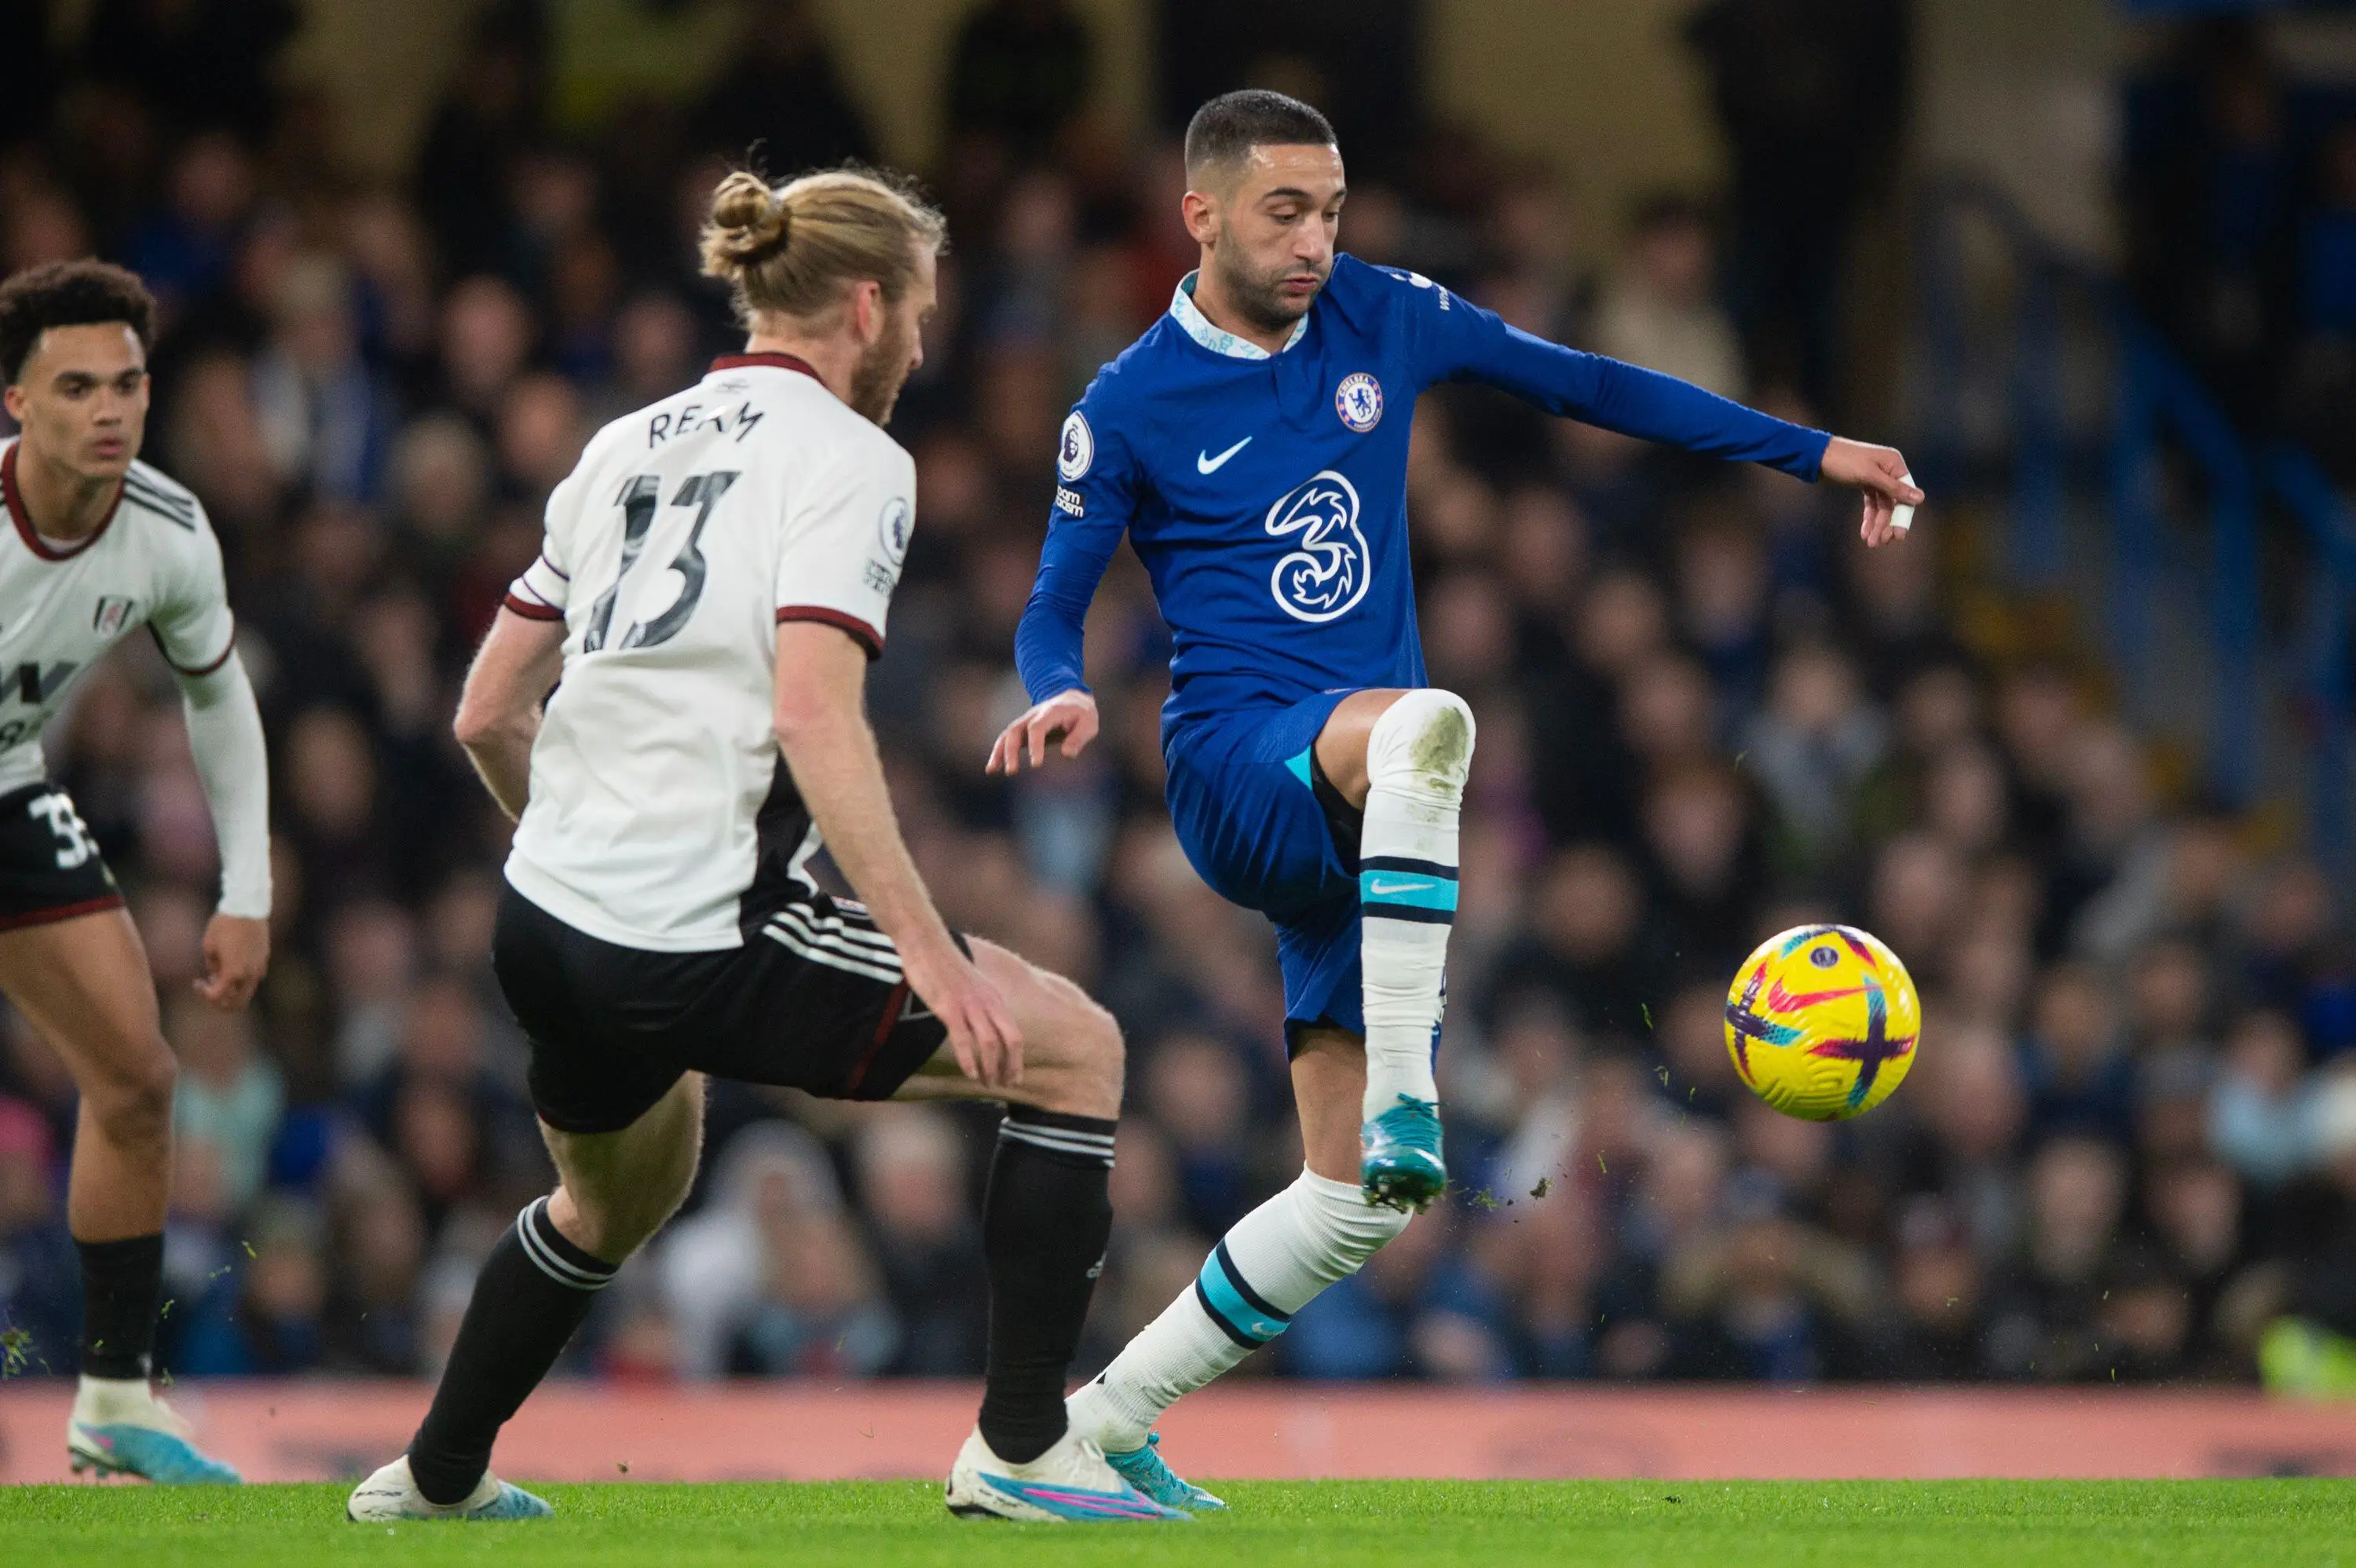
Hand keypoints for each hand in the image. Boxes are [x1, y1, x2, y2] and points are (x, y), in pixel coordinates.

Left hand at [196, 913, 269, 1009]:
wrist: (248, 906)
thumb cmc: (224, 925)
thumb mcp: (209, 946)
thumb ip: (212, 967)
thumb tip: (216, 976)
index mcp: (233, 973)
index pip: (217, 997)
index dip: (204, 994)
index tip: (197, 982)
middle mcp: (249, 974)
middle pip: (237, 1004)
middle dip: (221, 1003)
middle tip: (210, 992)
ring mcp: (259, 968)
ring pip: (247, 992)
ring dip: (232, 991)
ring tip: (219, 976)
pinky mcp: (264, 959)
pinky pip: (253, 978)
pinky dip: (242, 980)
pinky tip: (232, 965)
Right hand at [899, 934, 1023, 1088]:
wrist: (926, 943)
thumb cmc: (944, 966)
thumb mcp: (971, 985)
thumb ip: (979, 1003)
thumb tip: (980, 1024)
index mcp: (994, 998)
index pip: (1014, 1034)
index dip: (1017, 1059)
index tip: (1014, 1078)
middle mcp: (988, 1002)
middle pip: (1011, 1040)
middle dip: (1011, 1067)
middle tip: (1006, 1087)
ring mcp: (969, 1005)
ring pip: (990, 1043)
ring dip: (991, 1068)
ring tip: (988, 1084)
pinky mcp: (949, 1007)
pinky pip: (964, 1038)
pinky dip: (969, 1059)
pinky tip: (970, 1073)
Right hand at [985, 689, 1098, 775]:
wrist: (1071, 699)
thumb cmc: (1082, 713)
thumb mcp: (1089, 723)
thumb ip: (1079, 738)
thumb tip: (1067, 754)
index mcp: (1050, 712)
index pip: (1037, 728)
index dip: (1035, 745)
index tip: (1036, 764)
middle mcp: (1033, 715)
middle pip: (1015, 730)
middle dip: (1011, 751)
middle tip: (1012, 771)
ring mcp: (1025, 722)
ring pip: (1007, 735)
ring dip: (999, 752)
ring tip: (992, 771)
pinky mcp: (1022, 731)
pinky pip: (1006, 740)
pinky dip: (997, 753)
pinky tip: (992, 769)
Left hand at [1818, 436, 1923, 547]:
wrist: (1817, 455)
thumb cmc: (1844, 460)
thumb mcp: (1869, 475)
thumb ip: (1894, 488)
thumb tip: (1920, 498)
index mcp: (1894, 464)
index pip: (1905, 494)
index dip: (1902, 516)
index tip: (1898, 535)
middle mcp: (1889, 470)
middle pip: (1894, 502)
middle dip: (1887, 523)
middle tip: (1882, 541)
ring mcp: (1877, 477)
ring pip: (1882, 505)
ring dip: (1877, 524)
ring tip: (1871, 542)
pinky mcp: (1865, 483)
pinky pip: (1871, 504)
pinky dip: (1869, 517)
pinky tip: (1865, 532)